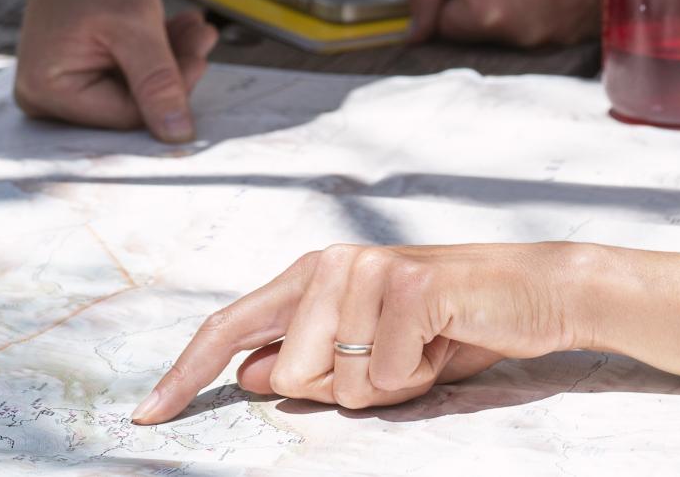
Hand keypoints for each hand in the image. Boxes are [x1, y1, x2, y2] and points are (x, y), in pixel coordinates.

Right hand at [16, 0, 216, 142]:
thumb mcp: (134, 26)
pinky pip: (123, 77)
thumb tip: (177, 135)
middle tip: (202, 39)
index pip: (125, 116)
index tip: (200, 59)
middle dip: (171, 72)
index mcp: (47, 90)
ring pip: (132, 90)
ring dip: (169, 60)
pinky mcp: (75, 74)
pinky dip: (153, 54)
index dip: (169, 92)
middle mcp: (44, 97)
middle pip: (128, 106)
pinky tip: (177, 29)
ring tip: (194, 29)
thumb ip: (157, 82)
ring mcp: (58, 86)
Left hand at [135, 242, 589, 421]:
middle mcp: (328, 263)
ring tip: (422, 350)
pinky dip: (417, 379)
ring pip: (337, 383)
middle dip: (343, 393)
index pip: (229, 326)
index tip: (146, 416)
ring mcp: (366, 269)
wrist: (532, 293)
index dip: (185, 374)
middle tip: (397, 362)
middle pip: (288, 376)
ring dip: (386, 387)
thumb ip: (307, 360)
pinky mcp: (407, 287)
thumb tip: (248, 375)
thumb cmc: (448, 328)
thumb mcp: (369, 353)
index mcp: (310, 275)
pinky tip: (442, 344)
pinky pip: (383, 376)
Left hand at [407, 0, 601, 45]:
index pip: (445, 28)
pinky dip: (545, 12)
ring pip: (514, 35)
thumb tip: (414, 34)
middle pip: (481, 36)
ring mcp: (557, 39)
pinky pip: (547, 32)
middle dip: (481, 7)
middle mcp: (522, 38)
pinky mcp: (582, 34)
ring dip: (515, 11)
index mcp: (484, 17)